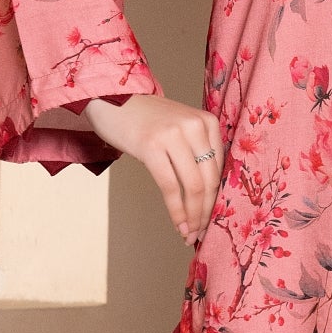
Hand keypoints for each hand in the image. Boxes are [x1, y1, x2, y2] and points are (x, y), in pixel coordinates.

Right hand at [84, 93, 223, 242]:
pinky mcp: (152, 147)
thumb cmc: (145, 119)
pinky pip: (170, 187)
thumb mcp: (180, 127)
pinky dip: (176, 210)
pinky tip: (178, 224)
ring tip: (189, 233)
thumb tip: (206, 195)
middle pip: (209, 179)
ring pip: (193, 186)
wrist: (112, 99)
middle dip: (206, 212)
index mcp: (207, 122)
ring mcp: (173, 135)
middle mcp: (195, 126)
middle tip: (201, 232)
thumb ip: (196, 151)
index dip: (217, 198)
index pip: (219, 168)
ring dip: (192, 216)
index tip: (211, 218)